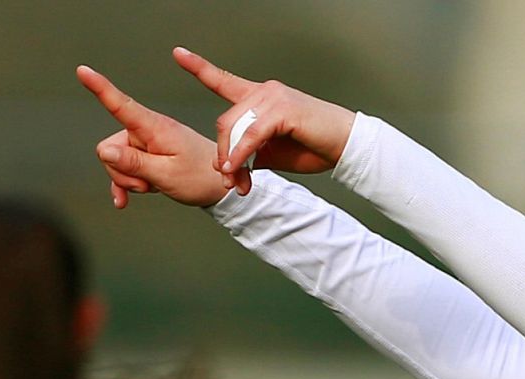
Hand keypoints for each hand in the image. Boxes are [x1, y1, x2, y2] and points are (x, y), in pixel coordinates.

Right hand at [75, 65, 227, 208]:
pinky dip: (125, 183)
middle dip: (121, 170)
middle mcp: (147, 130)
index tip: (83, 70)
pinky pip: (123, 167)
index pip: (121, 105)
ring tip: (152, 185)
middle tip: (147, 184)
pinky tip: (125, 199)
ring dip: (128, 178)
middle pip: (110, 147)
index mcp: (154, 128)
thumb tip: (103, 152)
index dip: (100, 88)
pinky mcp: (147, 155)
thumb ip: (133, 163)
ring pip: (115, 160)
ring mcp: (146, 143)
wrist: (220, 187)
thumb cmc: (199, 178)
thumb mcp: (166, 175)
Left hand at [172, 47, 355, 195]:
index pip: (224, 80)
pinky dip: (243, 153)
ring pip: (236, 128)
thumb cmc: (314, 147)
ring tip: (235, 179)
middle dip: (223, 153)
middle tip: (227, 179)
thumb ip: (250, 155)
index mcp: (260, 98)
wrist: (345, 146)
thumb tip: (229, 169)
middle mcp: (264, 92)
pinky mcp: (283, 109)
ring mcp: (273, 97)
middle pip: (225, 121)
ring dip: (231, 158)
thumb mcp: (273, 154)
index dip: (199, 67)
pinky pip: (252, 134)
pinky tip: (240, 167)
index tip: (179, 53)